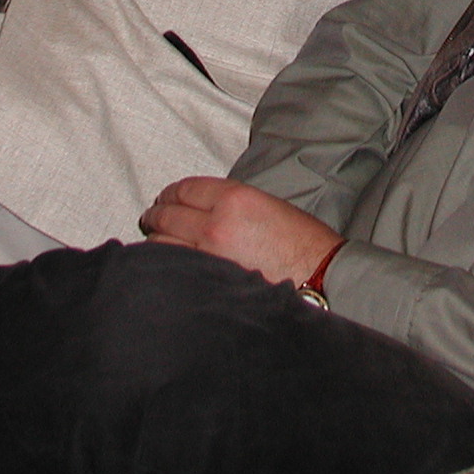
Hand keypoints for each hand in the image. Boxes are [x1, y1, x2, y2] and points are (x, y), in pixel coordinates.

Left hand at [138, 177, 341, 286]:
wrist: (322, 278)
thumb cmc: (304, 243)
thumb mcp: (268, 205)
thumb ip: (230, 204)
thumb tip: (200, 210)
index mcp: (235, 198)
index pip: (185, 189)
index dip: (169, 193)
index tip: (164, 198)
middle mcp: (216, 224)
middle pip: (168, 215)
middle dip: (155, 215)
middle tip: (150, 218)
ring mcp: (209, 257)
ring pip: (162, 244)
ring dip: (155, 242)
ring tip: (154, 243)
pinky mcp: (209, 284)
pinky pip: (174, 271)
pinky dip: (164, 266)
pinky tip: (164, 266)